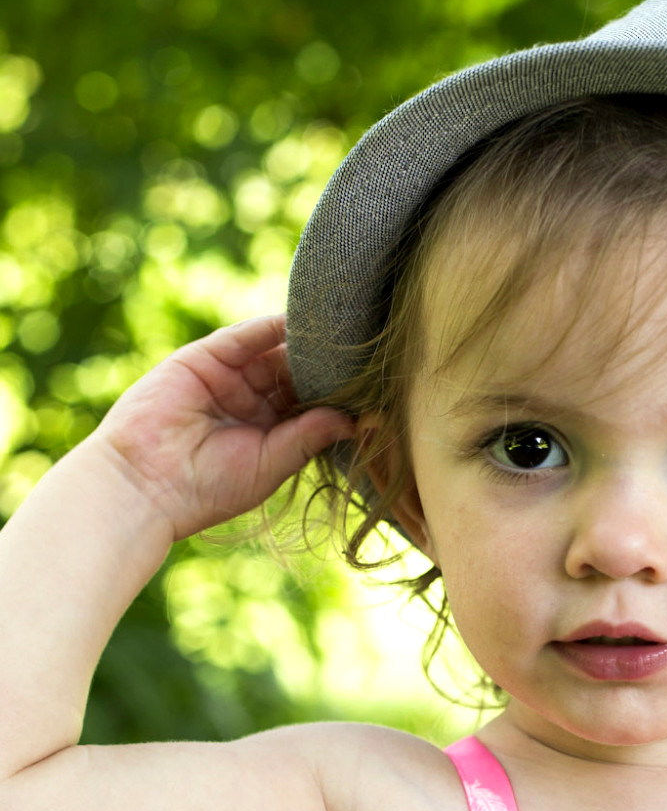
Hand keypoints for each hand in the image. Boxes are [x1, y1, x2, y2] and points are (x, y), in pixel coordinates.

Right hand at [92, 316, 355, 541]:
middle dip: (327, 366)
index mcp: (268, 431)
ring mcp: (227, 378)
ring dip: (305, 344)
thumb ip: (312, 434)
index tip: (375, 385)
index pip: (310, 403)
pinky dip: (271, 327)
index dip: (338, 394)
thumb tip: (360, 418)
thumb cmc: (209, 488)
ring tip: (342, 331)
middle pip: (297, 374)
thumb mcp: (273, 461)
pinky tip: (301, 322)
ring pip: (274, 352)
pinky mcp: (204, 359)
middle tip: (366, 352)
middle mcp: (250, 401)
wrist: (146, 486)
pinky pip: (244, 338)